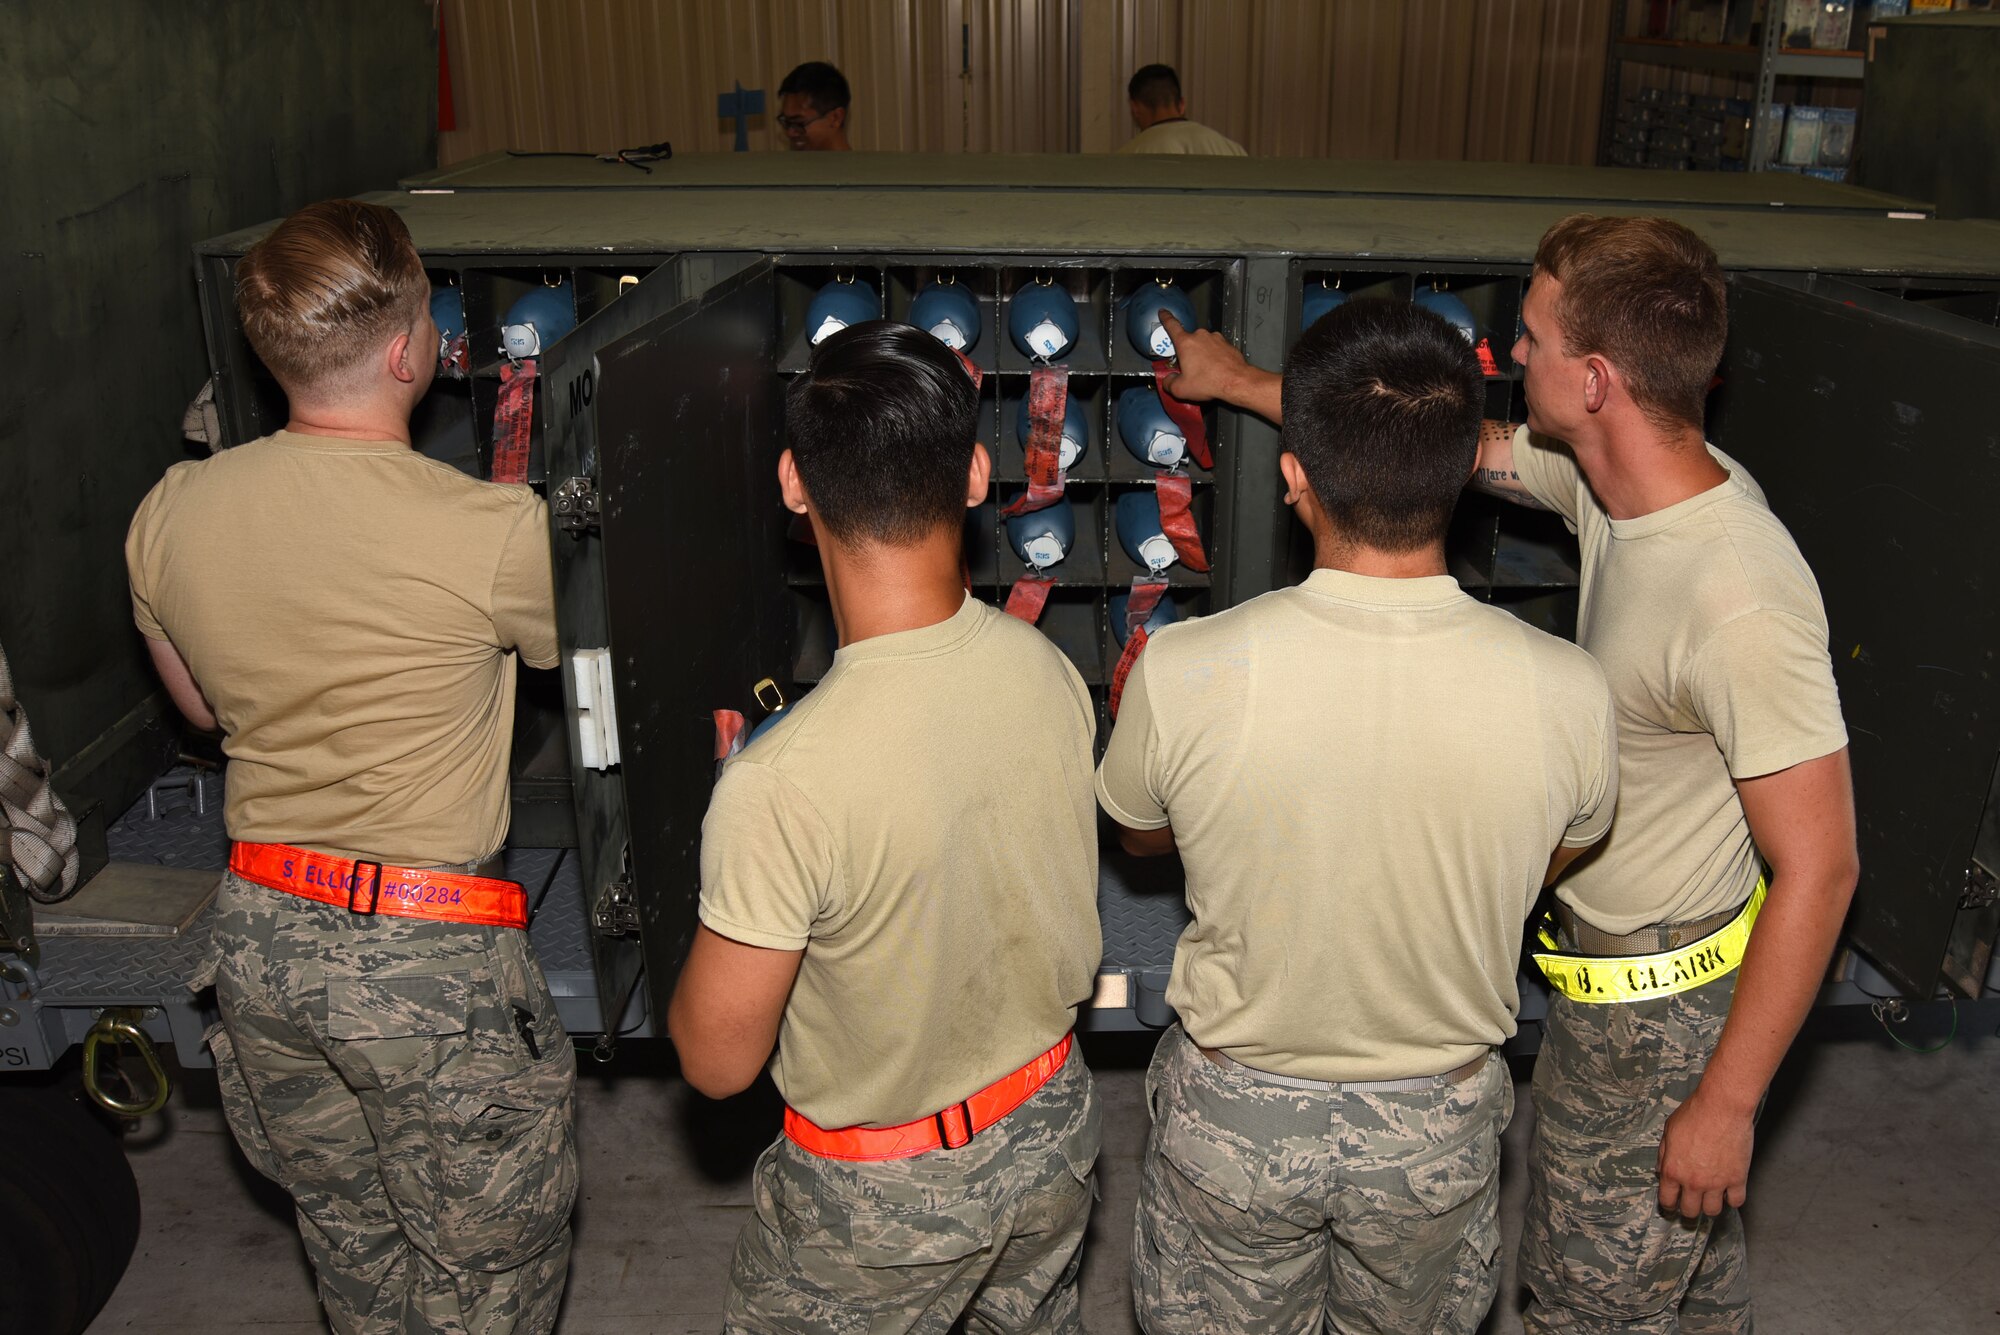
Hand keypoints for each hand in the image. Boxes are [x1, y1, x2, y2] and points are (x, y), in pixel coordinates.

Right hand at [1158, 313, 1248, 403]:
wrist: (1236, 382)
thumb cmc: (1211, 381)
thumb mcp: (1180, 388)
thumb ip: (1169, 382)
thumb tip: (1169, 381)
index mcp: (1186, 343)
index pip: (1172, 325)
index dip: (1166, 318)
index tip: (1164, 313)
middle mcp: (1201, 337)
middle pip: (1188, 342)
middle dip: (1187, 354)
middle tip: (1189, 370)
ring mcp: (1216, 339)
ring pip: (1203, 346)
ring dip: (1202, 356)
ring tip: (1205, 374)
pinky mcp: (1227, 345)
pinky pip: (1216, 350)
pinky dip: (1214, 359)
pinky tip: (1216, 372)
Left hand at [1656, 1086, 1754, 1218]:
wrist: (1722, 1108)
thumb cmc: (1694, 1114)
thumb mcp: (1668, 1132)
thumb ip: (1664, 1155)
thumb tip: (1662, 1171)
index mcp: (1673, 1170)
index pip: (1667, 1200)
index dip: (1669, 1205)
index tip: (1672, 1206)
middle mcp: (1693, 1181)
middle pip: (1690, 1211)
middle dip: (1689, 1210)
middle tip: (1692, 1205)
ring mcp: (1717, 1183)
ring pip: (1713, 1211)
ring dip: (1711, 1206)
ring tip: (1711, 1198)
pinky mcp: (1737, 1179)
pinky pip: (1736, 1201)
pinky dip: (1733, 1199)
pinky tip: (1730, 1192)